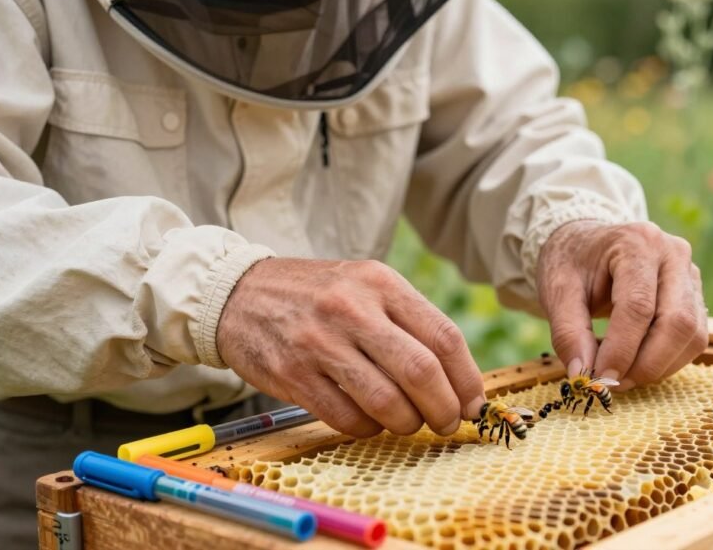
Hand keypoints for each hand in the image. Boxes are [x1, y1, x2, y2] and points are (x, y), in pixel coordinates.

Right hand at [217, 258, 484, 437]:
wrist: (238, 293)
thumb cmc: (317, 297)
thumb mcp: (365, 286)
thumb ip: (409, 323)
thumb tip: (458, 381)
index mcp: (380, 283)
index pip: (444, 337)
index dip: (467, 379)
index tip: (474, 403)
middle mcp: (352, 309)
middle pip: (420, 372)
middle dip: (444, 408)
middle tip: (447, 422)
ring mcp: (319, 343)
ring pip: (386, 401)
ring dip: (406, 423)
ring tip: (406, 422)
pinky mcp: (292, 374)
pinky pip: (347, 418)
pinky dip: (367, 428)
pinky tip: (367, 419)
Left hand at [536, 220, 706, 388]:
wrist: (586, 245)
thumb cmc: (571, 264)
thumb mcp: (556, 290)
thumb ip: (567, 332)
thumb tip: (582, 375)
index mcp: (636, 243)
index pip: (638, 305)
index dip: (621, 349)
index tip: (600, 378)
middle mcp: (673, 253)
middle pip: (677, 321)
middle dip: (646, 363)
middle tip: (614, 384)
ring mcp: (690, 274)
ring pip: (692, 334)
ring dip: (659, 366)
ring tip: (622, 375)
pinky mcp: (695, 296)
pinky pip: (694, 338)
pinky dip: (668, 360)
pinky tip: (638, 363)